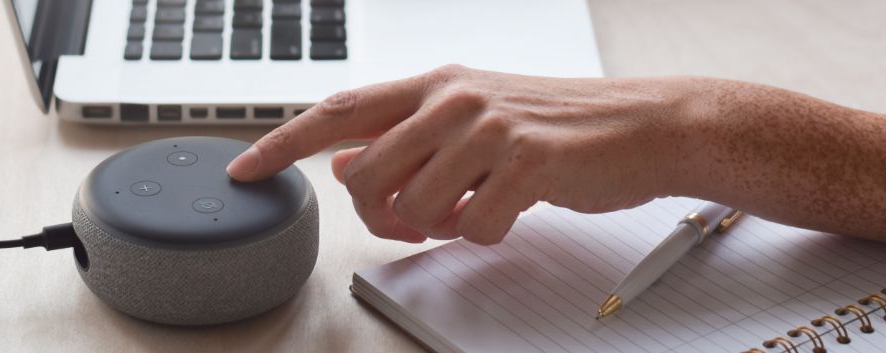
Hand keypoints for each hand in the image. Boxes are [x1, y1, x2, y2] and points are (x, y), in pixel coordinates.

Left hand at [227, 65, 694, 243]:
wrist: (639, 125)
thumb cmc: (556, 125)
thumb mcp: (472, 118)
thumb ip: (408, 138)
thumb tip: (348, 161)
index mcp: (436, 84)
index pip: (339, 110)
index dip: (283, 143)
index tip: (246, 170)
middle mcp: (454, 99)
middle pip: (366, 174)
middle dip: (378, 215)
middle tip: (411, 222)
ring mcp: (489, 129)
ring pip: (414, 207)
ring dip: (436, 227)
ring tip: (470, 210)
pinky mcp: (524, 164)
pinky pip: (471, 227)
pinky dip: (483, 234)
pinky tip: (507, 212)